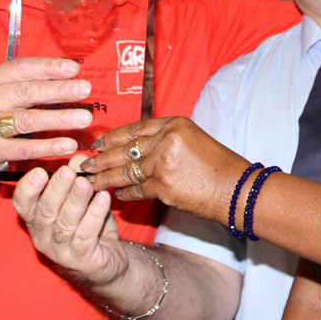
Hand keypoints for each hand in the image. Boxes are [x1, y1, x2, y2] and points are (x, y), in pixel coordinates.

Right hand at [0, 57, 95, 194]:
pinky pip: (23, 148)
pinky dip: (48, 146)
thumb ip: (21, 87)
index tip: (74, 69)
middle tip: (86, 90)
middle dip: (60, 90)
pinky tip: (69, 144)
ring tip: (85, 118)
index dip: (48, 67)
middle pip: (26, 91)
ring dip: (60, 118)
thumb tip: (65, 77)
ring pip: (27, 119)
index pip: (19, 68)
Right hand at [12, 161, 124, 285]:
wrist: (107, 260)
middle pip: (45, 212)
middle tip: (66, 172)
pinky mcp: (81, 260)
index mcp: (37, 219)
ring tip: (86, 183)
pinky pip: (86, 235)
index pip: (22, 204)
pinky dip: (95, 215)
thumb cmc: (89, 225)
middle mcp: (43, 236)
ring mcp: (61, 251)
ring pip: (65, 224)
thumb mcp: (82, 200)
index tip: (39, 171)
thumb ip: (78, 178)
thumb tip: (79, 158)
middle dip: (56, 190)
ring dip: (76, 201)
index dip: (28, 188)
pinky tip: (103, 198)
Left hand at [82, 118, 249, 223]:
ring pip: (126, 171)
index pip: (135, 128)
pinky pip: (137, 189)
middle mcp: (166, 139)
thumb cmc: (218, 167)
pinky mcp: (163, 186)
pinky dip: (126, 193)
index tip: (97, 143)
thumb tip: (137, 148)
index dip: (113, 137)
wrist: (237, 188)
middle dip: (101, 157)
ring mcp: (163, 163)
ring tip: (90, 181)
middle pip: (125, 149)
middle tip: (83, 163)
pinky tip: (117, 195)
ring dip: (106, 178)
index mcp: (174, 124)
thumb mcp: (193, 139)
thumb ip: (166, 139)